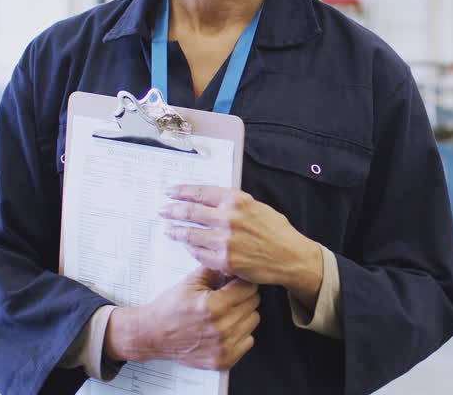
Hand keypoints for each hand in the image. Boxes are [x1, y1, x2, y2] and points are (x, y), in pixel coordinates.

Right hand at [105, 267, 259, 370]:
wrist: (152, 335)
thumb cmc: (170, 308)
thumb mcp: (191, 282)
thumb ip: (216, 269)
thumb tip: (235, 262)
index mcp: (214, 305)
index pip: (248, 287)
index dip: (241, 282)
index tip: (235, 283)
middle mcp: (221, 328)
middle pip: (253, 303)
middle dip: (242, 296)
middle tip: (227, 298)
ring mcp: (223, 347)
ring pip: (253, 321)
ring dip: (243, 315)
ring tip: (224, 313)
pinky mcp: (223, 360)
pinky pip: (248, 341)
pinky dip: (240, 334)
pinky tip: (224, 329)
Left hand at [160, 186, 322, 306]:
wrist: (290, 256)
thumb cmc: (275, 231)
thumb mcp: (256, 207)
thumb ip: (233, 203)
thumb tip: (210, 200)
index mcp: (237, 200)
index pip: (200, 192)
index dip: (181, 191)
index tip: (170, 192)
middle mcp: (229, 218)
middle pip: (190, 212)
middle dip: (172, 210)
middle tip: (162, 210)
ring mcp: (225, 241)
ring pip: (190, 234)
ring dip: (176, 231)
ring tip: (169, 230)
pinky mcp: (224, 261)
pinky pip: (199, 253)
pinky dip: (191, 248)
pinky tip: (188, 246)